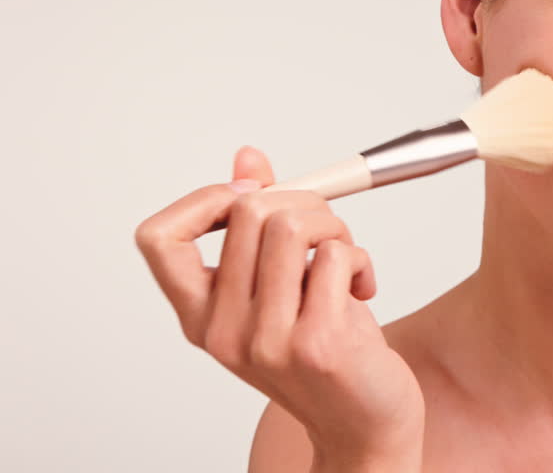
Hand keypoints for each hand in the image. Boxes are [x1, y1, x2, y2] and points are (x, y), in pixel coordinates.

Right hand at [135, 145, 424, 467]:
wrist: (364, 424)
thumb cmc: (324, 350)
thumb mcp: (279, 289)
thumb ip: (258, 226)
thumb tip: (248, 158)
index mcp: (201, 316)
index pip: (158, 239)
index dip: (204, 199)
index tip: (251, 197)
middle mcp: (223, 332)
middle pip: (247, 209)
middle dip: (302, 201)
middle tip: (325, 233)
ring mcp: (266, 341)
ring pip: (292, 224)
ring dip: (333, 227)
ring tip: (343, 259)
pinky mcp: (316, 343)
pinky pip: (336, 255)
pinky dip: (359, 259)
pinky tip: (361, 290)